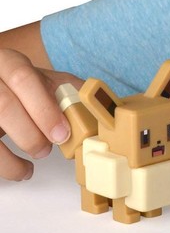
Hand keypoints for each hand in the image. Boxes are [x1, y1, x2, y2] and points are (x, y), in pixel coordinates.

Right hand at [0, 49, 82, 180]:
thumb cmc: (22, 86)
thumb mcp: (43, 80)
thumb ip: (68, 89)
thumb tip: (98, 105)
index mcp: (8, 62)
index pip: (23, 78)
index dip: (43, 108)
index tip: (62, 133)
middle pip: (4, 105)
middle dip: (31, 131)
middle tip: (49, 148)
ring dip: (14, 152)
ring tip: (36, 159)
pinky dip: (5, 165)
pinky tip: (22, 171)